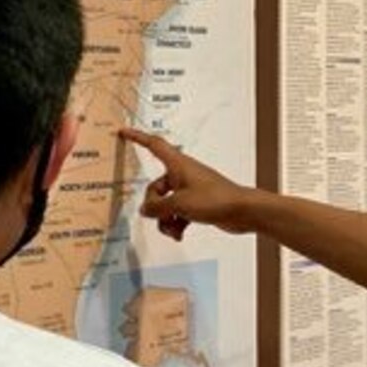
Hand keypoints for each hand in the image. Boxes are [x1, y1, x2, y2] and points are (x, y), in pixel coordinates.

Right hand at [119, 128, 255, 240]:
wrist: (243, 211)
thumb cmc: (215, 199)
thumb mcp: (179, 204)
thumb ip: (157, 207)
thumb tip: (144, 210)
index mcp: (178, 165)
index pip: (154, 145)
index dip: (137, 138)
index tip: (123, 132)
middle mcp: (182, 174)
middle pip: (155, 187)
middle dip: (154, 206)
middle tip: (162, 217)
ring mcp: (189, 189)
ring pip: (166, 204)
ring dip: (165, 219)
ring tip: (174, 230)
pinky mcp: (196, 203)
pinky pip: (177, 212)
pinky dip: (176, 223)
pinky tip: (180, 234)